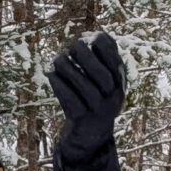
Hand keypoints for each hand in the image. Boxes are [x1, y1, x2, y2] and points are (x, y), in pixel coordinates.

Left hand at [47, 31, 127, 170]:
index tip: (93, 38)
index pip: (115, 60)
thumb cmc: (96, 100)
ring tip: (58, 59)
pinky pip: (70, 99)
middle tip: (72, 46)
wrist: (92, 136)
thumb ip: (105, 60)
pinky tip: (51, 74)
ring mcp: (97, 110)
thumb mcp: (106, 81)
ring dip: (68, 69)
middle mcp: (112, 97)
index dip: (104, 46)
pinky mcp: (81, 120)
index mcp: (120, 84)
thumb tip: (99, 35)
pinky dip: (59, 84)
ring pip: (83, 86)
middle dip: (84, 56)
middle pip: (100, 73)